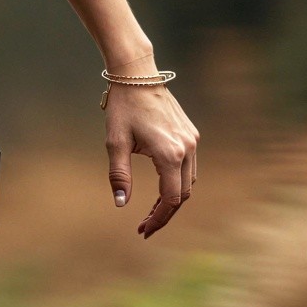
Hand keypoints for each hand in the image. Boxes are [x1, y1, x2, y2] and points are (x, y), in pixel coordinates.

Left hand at [106, 84, 199, 239]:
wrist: (138, 76)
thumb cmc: (123, 108)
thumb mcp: (115, 143)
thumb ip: (119, 175)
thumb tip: (120, 204)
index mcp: (170, 154)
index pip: (171, 199)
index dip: (158, 219)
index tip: (143, 230)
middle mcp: (187, 149)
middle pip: (183, 194)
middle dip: (165, 214)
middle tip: (144, 226)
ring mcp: (192, 141)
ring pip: (189, 182)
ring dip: (173, 199)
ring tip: (151, 211)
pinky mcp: (191, 134)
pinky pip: (189, 166)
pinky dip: (178, 182)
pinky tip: (162, 187)